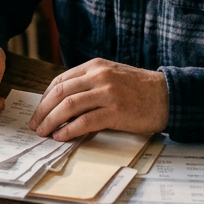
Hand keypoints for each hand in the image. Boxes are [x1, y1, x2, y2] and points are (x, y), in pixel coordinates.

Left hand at [27, 59, 168, 140]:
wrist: (168, 96)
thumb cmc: (140, 89)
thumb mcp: (112, 76)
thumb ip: (90, 83)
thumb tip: (64, 103)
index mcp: (96, 66)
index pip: (60, 81)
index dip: (45, 97)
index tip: (39, 111)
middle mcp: (99, 76)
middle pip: (60, 93)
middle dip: (43, 110)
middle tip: (35, 124)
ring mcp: (108, 93)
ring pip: (69, 106)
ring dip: (52, 121)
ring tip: (44, 132)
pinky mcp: (116, 111)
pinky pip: (85, 121)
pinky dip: (69, 130)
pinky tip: (62, 136)